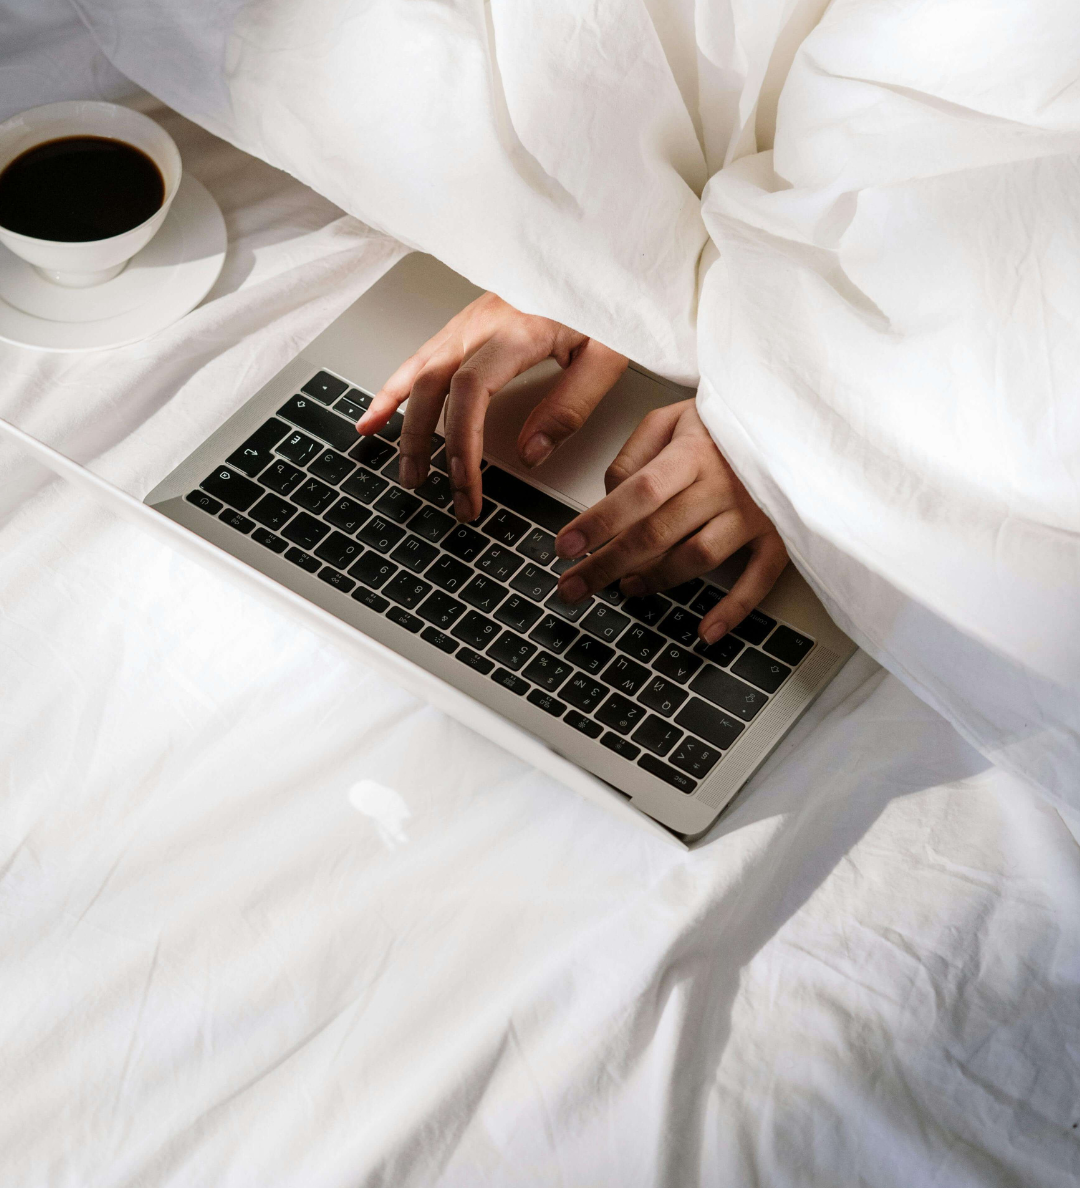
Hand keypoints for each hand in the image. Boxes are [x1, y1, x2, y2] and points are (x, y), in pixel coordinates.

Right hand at [355, 293, 626, 521]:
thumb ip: (571, 405)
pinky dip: (395, 389)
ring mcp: (470, 320)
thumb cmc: (606, 294)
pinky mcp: (468, 322)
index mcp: (517, 329)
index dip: (461, 444)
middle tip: (431, 488)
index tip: (465, 483)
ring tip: (406, 467)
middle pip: (433, 386)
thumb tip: (532, 453)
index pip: (471, 393)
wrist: (596, 250)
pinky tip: (378, 414)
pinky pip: (421, 358)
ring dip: (404, 424)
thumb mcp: (608, 353)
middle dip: (424, 443)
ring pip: (418, 373)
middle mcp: (483, 322)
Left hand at [553, 400, 787, 642]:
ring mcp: (754, 513)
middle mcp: (723, 484)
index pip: (638, 492)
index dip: (599, 522)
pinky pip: (758, 579)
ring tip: (626, 588)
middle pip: (657, 533)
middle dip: (607, 565)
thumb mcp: (671, 419)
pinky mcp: (778, 535)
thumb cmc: (721, 425)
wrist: (792, 423)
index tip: (565, 546)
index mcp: (692, 452)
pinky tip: (706, 632)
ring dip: (656, 580)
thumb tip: (607, 499)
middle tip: (572, 587)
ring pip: (697, 558)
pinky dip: (733, 609)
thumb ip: (633, 456)